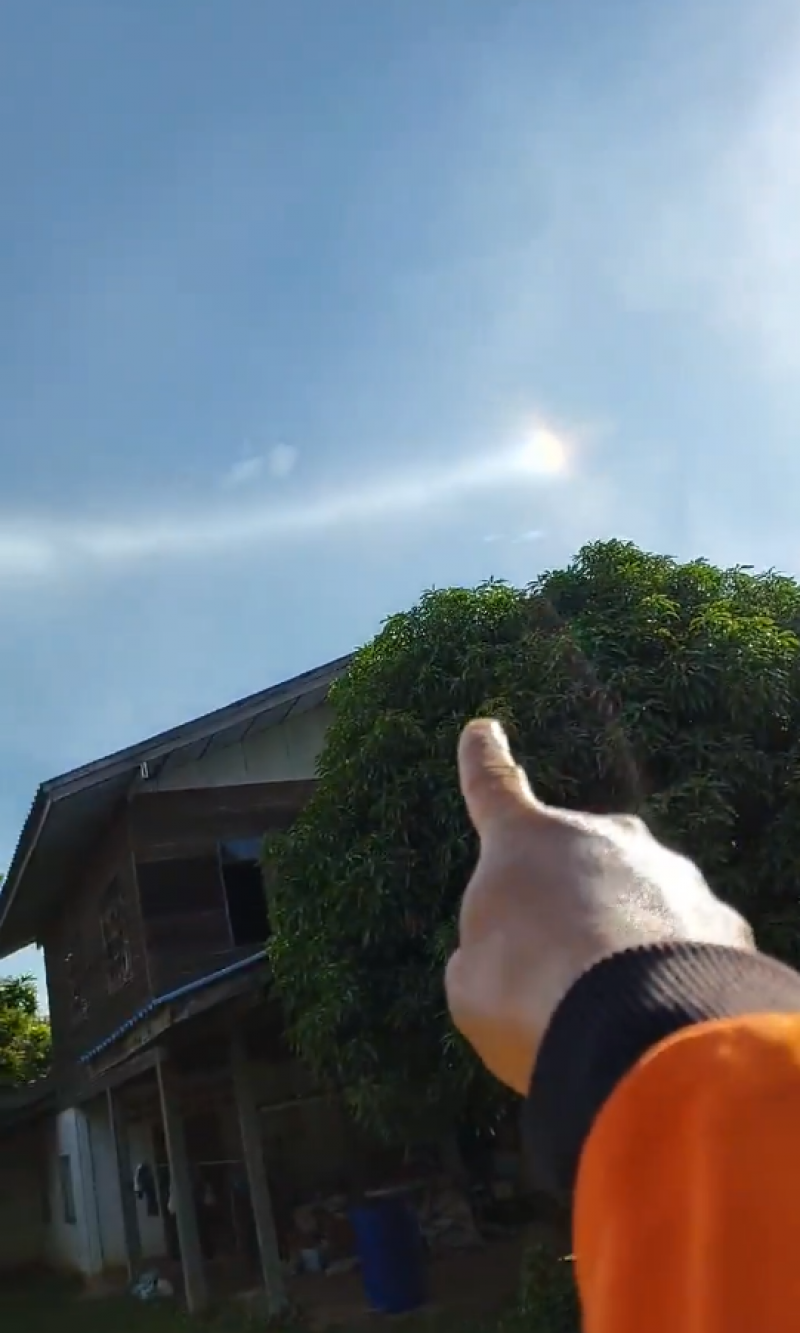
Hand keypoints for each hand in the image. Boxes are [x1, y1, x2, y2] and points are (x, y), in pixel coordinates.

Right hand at [445, 719, 754, 1095]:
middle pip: (573, 859)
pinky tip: (656, 1012)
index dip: (483, 761)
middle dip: (564, 900)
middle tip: (552, 966)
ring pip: (634, 898)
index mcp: (525, 840)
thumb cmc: (528, 994)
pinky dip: (667, 968)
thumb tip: (507, 959)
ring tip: (606, 1002)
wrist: (638, 1028)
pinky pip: (683, 938)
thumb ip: (485, 957)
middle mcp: (600, 837)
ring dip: (620, 936)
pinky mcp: (718, 916)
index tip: (484, 729)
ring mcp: (666, 871)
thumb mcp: (471, 983)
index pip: (494, 788)